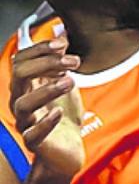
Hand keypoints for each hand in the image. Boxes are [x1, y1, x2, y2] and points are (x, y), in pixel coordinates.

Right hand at [9, 38, 83, 182]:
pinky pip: (32, 134)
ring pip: (23, 104)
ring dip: (47, 89)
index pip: (22, 60)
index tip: (62, 44)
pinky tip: (58, 113)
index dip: (39, 49)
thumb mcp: (65, 84)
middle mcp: (21, 101)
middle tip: (74, 61)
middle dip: (45, 63)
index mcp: (27, 85)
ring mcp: (26, 122)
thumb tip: (63, 33)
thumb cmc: (63, 115)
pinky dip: (45, 123)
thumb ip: (61, 62)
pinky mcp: (35, 142)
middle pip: (19, 75)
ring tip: (71, 81)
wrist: (67, 150)